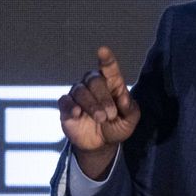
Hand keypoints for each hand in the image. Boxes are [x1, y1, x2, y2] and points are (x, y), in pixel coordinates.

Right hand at [58, 47, 140, 180]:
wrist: (102, 144)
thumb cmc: (117, 126)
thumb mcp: (130, 120)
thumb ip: (130, 109)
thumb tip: (125, 99)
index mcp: (111, 84)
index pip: (108, 68)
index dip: (106, 59)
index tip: (103, 50)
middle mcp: (93, 85)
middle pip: (94, 80)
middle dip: (103, 98)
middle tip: (110, 115)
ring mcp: (78, 95)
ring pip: (80, 91)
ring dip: (91, 105)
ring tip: (101, 119)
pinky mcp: (66, 107)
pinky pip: (65, 101)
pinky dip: (71, 107)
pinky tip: (78, 114)